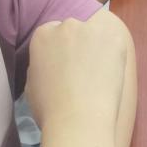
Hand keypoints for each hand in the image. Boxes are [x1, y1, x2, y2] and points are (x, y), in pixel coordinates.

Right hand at [25, 9, 128, 135]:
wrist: (78, 120)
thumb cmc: (50, 109)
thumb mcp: (32, 84)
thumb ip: (40, 64)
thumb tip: (50, 62)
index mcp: (42, 34)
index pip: (53, 31)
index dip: (61, 49)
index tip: (66, 63)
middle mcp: (65, 25)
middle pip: (74, 28)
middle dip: (78, 44)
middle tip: (83, 68)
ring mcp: (90, 29)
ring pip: (95, 32)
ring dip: (97, 46)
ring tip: (99, 72)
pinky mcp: (112, 37)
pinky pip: (114, 41)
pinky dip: (115, 53)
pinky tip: (111, 71)